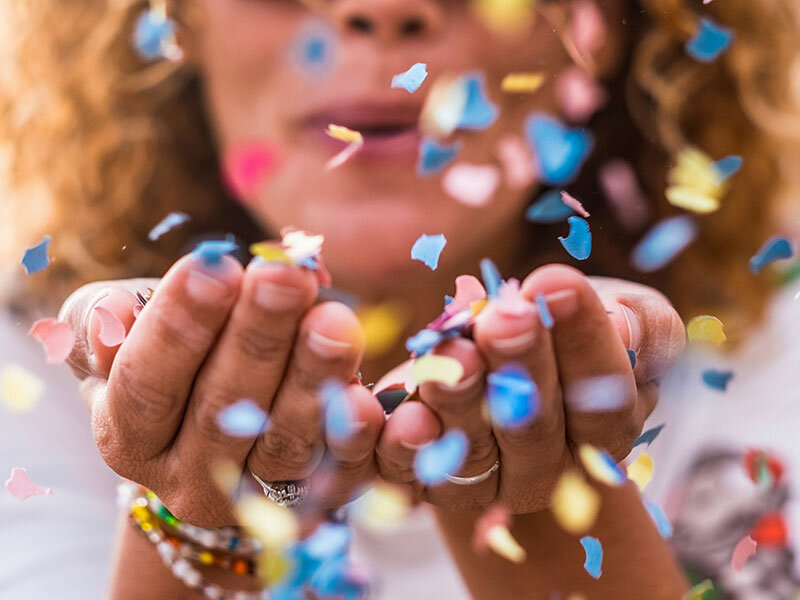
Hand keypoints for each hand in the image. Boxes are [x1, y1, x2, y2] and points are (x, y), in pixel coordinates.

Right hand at [60, 253, 383, 526]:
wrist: (213, 431)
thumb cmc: (166, 360)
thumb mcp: (118, 338)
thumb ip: (102, 321)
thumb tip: (114, 312)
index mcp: (128, 437)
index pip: (146, 383)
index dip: (178, 327)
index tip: (215, 265)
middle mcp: (186, 480)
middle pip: (222, 413)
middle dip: (257, 338)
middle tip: (286, 275)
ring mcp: (252, 499)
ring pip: (284, 445)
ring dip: (312, 379)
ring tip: (336, 319)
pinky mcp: (312, 501)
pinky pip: (338, 473)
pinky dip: (354, 435)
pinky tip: (369, 394)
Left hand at [375, 264, 684, 512]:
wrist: (508, 357)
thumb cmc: (571, 327)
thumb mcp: (626, 314)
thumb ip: (641, 323)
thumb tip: (624, 324)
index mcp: (606, 427)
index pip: (604, 395)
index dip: (583, 340)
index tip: (555, 282)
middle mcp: (549, 467)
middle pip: (536, 427)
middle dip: (520, 366)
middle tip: (505, 316)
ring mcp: (488, 479)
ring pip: (473, 451)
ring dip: (459, 400)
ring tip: (451, 351)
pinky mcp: (428, 478)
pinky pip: (411, 475)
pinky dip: (402, 447)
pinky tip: (394, 415)